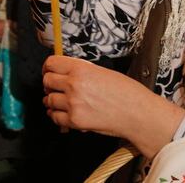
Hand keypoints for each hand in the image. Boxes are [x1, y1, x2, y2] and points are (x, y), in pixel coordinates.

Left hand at [42, 56, 184, 158]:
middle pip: (47, 81)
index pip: (51, 63)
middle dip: (49, 85)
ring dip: (52, 101)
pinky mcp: (75, 121)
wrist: (138, 113)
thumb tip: (64, 72)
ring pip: (48, 100)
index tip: (48, 72)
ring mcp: (73, 103)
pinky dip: (56, 116)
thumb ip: (81, 71)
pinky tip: (62, 114)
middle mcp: (74, 84)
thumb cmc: (126, 92)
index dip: (47, 68)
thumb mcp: (102, 72)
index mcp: (81, 68)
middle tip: (54, 88)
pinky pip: (55, 117)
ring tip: (60, 102)